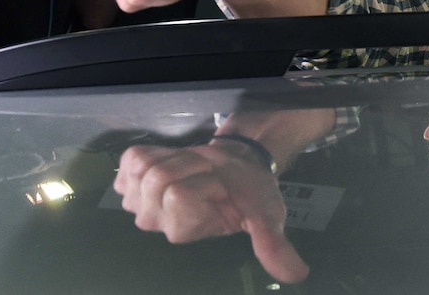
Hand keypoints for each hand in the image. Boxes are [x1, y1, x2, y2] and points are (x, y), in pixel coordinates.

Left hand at [115, 143, 308, 282]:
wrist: (237, 164)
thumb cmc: (250, 191)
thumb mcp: (266, 216)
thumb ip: (271, 244)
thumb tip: (298, 276)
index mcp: (182, 231)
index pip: (178, 193)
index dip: (203, 180)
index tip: (221, 187)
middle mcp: (154, 221)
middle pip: (157, 178)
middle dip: (188, 165)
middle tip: (208, 175)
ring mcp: (138, 201)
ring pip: (144, 166)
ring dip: (175, 157)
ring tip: (193, 168)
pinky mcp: (130, 179)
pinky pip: (133, 157)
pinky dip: (157, 151)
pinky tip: (173, 161)